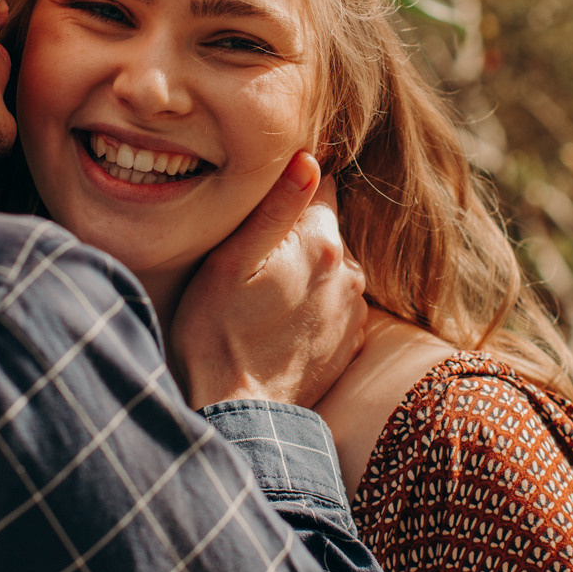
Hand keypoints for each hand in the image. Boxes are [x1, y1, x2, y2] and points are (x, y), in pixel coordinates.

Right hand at [169, 151, 367, 408]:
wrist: (240, 413)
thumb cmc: (218, 333)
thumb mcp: (232, 262)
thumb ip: (275, 207)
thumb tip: (310, 158)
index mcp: (322, 242)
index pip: (321, 183)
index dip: (292, 186)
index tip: (264, 202)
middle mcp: (350, 271)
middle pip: (325, 228)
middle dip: (297, 234)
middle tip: (254, 258)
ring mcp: (354, 309)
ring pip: (330, 266)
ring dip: (305, 271)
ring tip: (263, 295)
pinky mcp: (350, 341)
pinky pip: (334, 303)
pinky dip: (313, 305)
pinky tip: (279, 322)